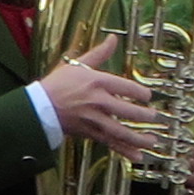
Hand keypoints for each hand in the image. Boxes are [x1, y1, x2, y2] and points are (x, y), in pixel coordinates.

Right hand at [38, 34, 157, 153]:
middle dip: (144, 115)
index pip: (126, 87)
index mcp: (96, 81)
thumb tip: (114, 38)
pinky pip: (109, 143)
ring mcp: (93, 118)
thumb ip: (99, 53)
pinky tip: (137, 156)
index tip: (148, 96)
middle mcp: (97, 101)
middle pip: (127, 110)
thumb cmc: (57, 84)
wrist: (38, 107)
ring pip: (120, 130)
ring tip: (153, 140)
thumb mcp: (77, 64)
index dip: (141, 93)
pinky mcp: (88, 132)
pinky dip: (124, 151)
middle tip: (155, 116)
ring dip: (138, 138)